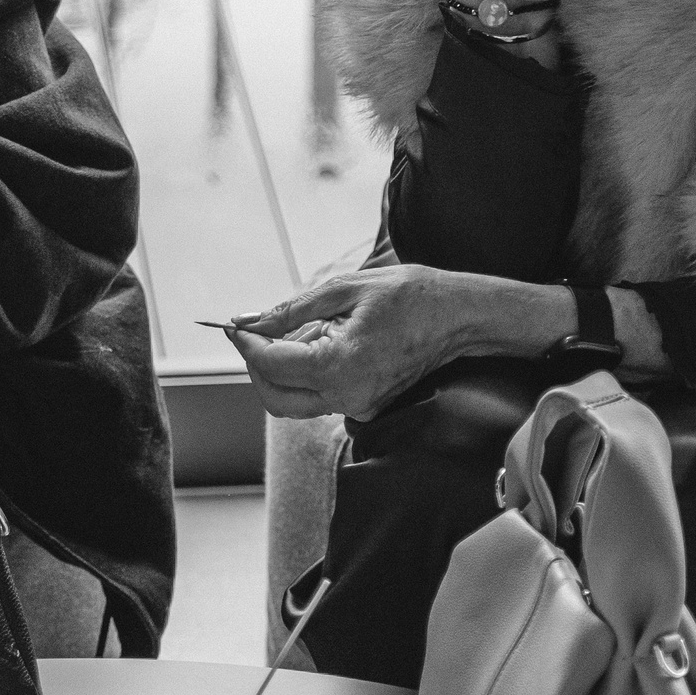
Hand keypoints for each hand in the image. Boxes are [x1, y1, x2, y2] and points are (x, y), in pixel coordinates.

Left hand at [225, 265, 502, 420]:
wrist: (461, 316)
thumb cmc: (411, 295)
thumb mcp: (345, 288)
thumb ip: (292, 309)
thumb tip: (250, 320)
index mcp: (340, 367)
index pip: (271, 364)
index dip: (245, 343)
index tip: (233, 324)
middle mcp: (347, 397)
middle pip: (274, 396)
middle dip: (256, 364)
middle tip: (252, 331)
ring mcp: (358, 406)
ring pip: (294, 401)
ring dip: (281, 369)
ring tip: (293, 329)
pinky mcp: (366, 404)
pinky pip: (319, 396)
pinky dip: (305, 372)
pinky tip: (318, 339)